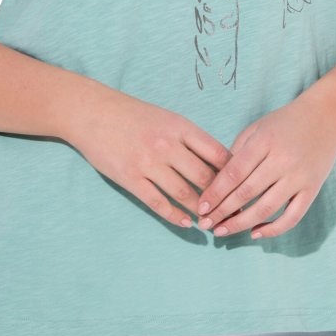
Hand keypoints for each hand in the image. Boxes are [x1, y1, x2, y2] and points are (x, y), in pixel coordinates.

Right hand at [72, 89, 232, 228]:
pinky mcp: (130, 178)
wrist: (93, 112)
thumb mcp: (166, 118)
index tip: (242, 186)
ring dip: (201, 210)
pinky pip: (158, 203)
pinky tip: (186, 222)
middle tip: (231, 211)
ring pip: (184, 193)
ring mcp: (148, 163)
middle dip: (221, 198)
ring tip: (211, 221)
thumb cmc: (133, 115)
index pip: (218, 153)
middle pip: (205, 177)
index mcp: (180, 127)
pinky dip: (175, 216)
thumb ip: (189, 138)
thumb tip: (218, 162)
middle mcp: (167, 145)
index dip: (233, 173)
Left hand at [195, 96, 335, 239]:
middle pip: (247, 192)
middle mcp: (282, 160)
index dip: (215, 192)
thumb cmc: (286, 122)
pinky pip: (293, 216)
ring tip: (222, 231)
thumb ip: (237, 152)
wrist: (328, 117)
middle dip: (222, 211)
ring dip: (241, 224)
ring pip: (266, 208)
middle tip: (205, 223)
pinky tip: (255, 233)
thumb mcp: (257, 128)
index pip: (234, 173)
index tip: (201, 206)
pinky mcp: (313, 189)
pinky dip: (273, 228)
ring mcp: (299, 176)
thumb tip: (217, 183)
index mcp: (265, 141)